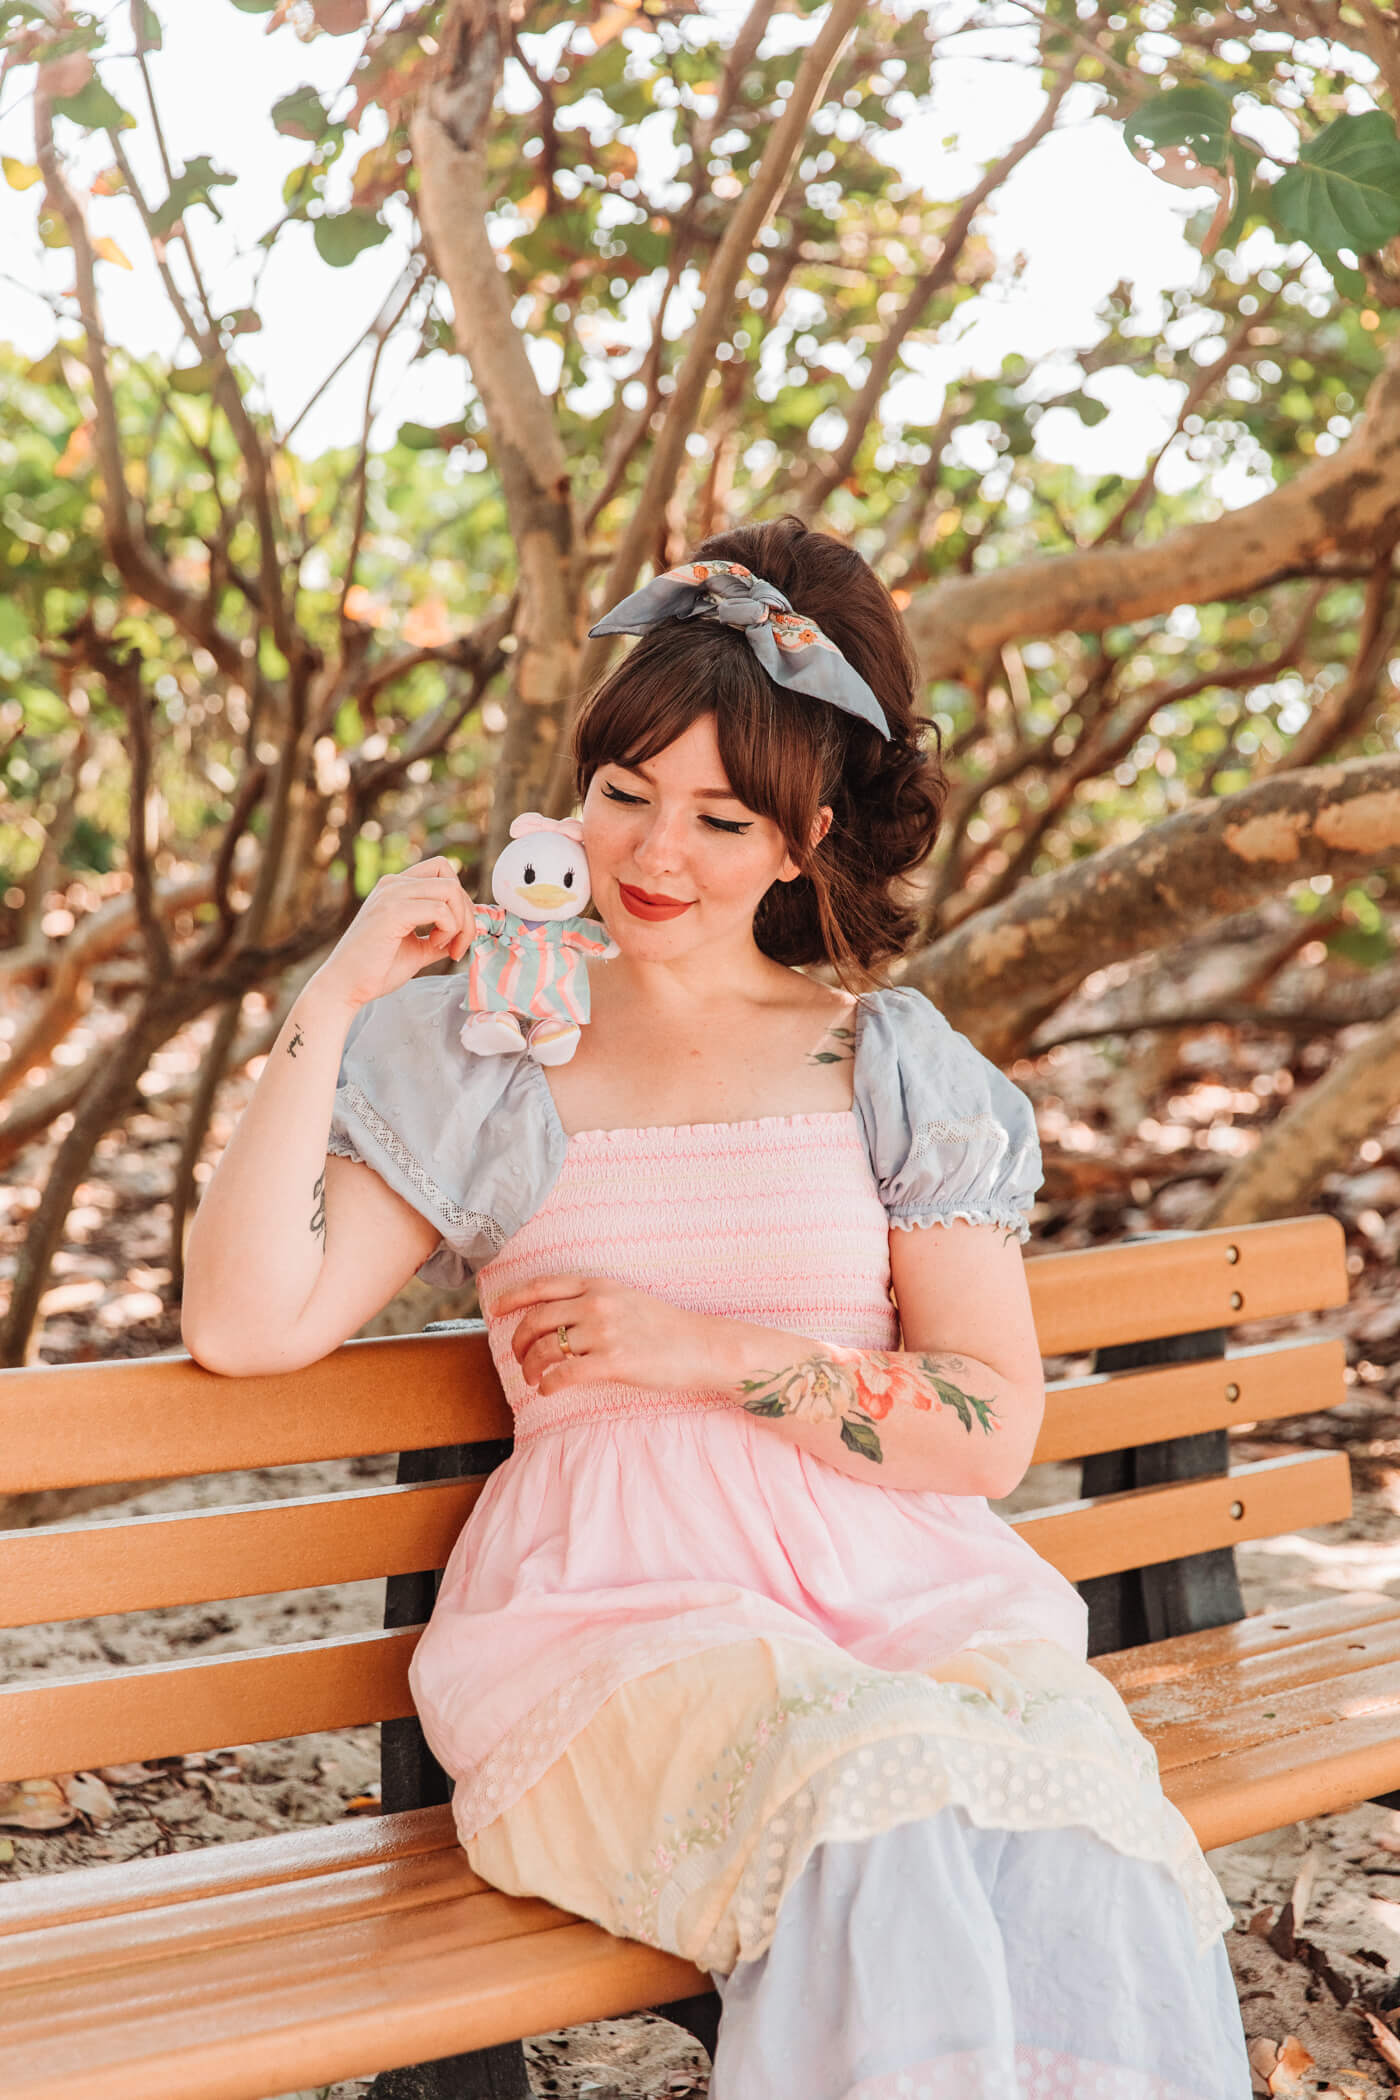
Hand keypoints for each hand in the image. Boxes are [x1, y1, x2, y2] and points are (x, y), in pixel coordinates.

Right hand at [308, 858, 476, 1014]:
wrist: (344, 987)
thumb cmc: (375, 971)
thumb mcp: (417, 949)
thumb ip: (439, 937)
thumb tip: (467, 932)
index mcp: (395, 888)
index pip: (442, 871)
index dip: (460, 900)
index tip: (458, 933)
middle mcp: (392, 885)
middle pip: (451, 878)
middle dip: (467, 913)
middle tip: (459, 944)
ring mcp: (391, 895)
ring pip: (451, 890)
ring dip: (461, 922)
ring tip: (447, 947)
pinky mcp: (392, 912)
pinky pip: (440, 910)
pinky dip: (449, 930)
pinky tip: (436, 946)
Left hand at [486, 1272, 718, 1394]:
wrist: (702, 1346)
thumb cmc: (665, 1327)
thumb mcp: (626, 1299)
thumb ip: (592, 1301)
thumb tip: (556, 1317)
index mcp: (598, 1285)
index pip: (543, 1286)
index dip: (513, 1298)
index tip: (495, 1310)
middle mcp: (597, 1304)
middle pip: (537, 1320)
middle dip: (518, 1341)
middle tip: (517, 1356)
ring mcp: (605, 1333)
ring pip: (547, 1349)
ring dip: (531, 1367)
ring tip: (533, 1378)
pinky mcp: (613, 1362)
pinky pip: (565, 1374)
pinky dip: (548, 1384)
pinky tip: (547, 1390)